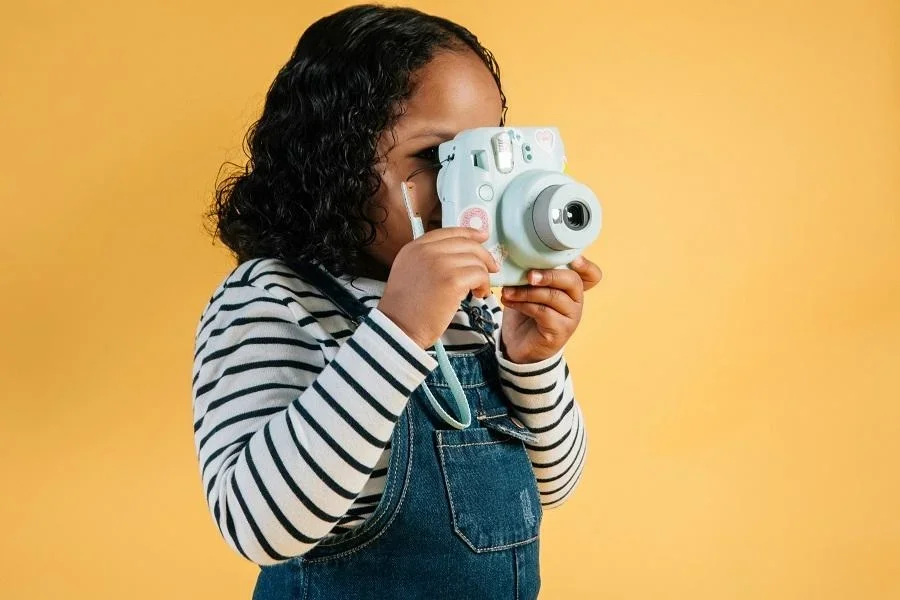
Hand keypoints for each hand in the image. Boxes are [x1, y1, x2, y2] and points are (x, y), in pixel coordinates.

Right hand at [377, 227, 499, 348]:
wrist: (399, 329)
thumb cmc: (406, 309)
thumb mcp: (409, 272)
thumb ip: (428, 259)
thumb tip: (460, 255)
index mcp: (414, 247)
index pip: (448, 232)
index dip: (469, 233)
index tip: (483, 237)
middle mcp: (426, 251)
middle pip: (466, 244)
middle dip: (483, 256)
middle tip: (492, 268)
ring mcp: (439, 264)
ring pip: (475, 260)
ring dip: (482, 275)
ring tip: (478, 290)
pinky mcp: (452, 280)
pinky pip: (479, 275)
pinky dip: (483, 285)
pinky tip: (478, 295)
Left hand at [498, 256, 602, 363]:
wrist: (516, 344)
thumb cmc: (525, 311)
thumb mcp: (529, 288)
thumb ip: (532, 274)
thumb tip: (519, 257)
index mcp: (571, 287)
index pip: (591, 275)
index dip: (586, 265)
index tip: (574, 259)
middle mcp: (576, 301)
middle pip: (573, 281)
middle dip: (549, 275)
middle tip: (529, 276)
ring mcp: (571, 317)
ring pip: (554, 296)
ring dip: (527, 292)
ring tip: (508, 292)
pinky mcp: (560, 331)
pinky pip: (544, 312)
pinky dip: (524, 305)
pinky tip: (510, 302)